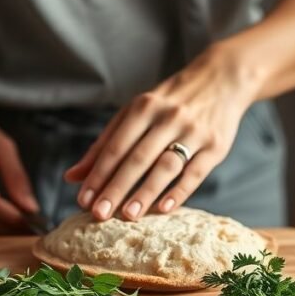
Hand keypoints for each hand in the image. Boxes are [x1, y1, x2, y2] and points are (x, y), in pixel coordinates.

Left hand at [65, 45, 256, 220]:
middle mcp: (168, 117)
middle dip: (116, 188)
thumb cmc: (170, 102)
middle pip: (137, 158)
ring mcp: (194, 131)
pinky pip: (195, 172)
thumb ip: (105, 144)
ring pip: (165, 166)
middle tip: (99, 214)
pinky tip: (163, 209)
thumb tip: (73, 177)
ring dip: (145, 192)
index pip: (115, 146)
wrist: (222, 79)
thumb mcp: (136, 112)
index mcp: (144, 107)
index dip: (98, 174)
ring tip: (128, 216)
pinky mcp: (216, 146)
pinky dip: (179, 192)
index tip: (83, 200)